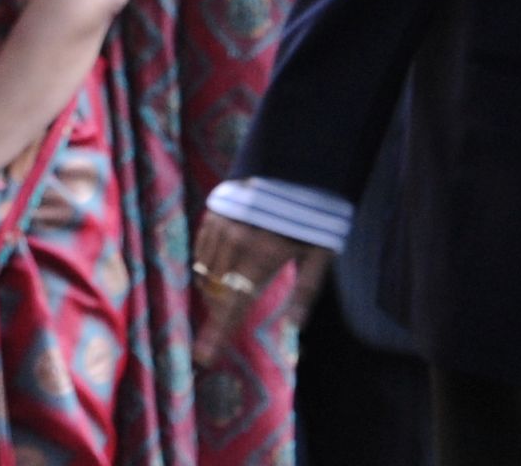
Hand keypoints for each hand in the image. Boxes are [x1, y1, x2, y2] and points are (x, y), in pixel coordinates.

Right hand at [192, 213, 325, 370]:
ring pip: (204, 271)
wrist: (296, 164)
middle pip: (215, 291)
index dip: (218, 334)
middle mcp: (235, 244)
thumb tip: (294, 328)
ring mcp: (221, 226)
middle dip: (221, 309)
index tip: (203, 357)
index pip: (234, 306)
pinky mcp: (214, 212)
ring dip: (214, 287)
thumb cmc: (311, 214)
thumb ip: (305, 292)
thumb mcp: (319, 254)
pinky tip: (224, 263)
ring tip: (233, 286)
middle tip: (234, 313)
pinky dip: (208, 263)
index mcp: (261, 259)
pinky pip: (201, 248)